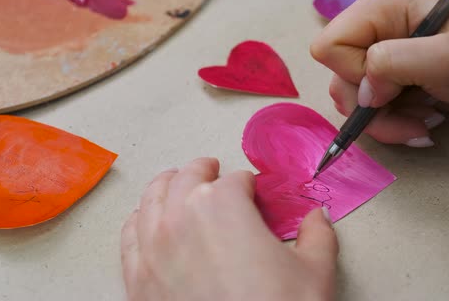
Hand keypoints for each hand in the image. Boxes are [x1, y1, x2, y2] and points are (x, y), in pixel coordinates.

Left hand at [121, 157, 338, 300]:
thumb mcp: (314, 271)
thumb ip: (318, 235)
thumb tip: (317, 219)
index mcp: (223, 205)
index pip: (236, 181)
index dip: (249, 185)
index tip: (253, 191)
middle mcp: (181, 217)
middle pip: (187, 178)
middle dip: (203, 170)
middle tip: (213, 169)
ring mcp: (154, 247)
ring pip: (152, 199)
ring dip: (165, 185)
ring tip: (174, 181)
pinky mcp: (137, 278)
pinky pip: (130, 235)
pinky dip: (137, 220)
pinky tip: (144, 218)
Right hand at [310, 0, 448, 146]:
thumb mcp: (446, 60)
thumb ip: (393, 64)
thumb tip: (363, 93)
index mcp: (383, 8)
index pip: (331, 45)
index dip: (354, 73)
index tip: (391, 86)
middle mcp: (374, 30)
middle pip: (338, 78)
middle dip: (372, 107)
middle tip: (412, 114)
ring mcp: (378, 57)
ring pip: (351, 99)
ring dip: (385, 120)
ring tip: (421, 119)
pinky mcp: (385, 81)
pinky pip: (367, 110)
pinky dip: (391, 122)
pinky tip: (420, 120)